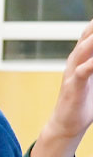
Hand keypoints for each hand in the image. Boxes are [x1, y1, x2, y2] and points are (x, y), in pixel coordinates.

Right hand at [33, 18, 92, 156]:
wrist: (67, 124)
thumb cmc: (85, 101)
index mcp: (82, 56)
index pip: (90, 33)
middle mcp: (76, 60)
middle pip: (87, 35)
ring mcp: (72, 71)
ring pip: (84, 49)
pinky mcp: (73, 86)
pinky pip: (83, 71)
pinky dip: (91, 63)